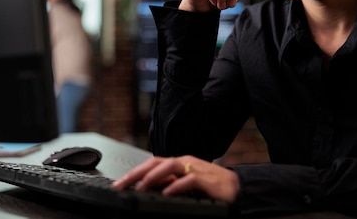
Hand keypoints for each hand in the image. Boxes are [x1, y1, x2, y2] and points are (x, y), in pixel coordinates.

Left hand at [112, 156, 239, 203]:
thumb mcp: (185, 185)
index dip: (134, 173)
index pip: (152, 164)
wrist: (237, 188)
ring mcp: (196, 169)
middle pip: (156, 162)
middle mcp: (185, 162)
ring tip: (140, 186)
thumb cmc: (211, 187)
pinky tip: (167, 192)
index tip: (119, 184)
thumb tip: (149, 189)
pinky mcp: (207, 179)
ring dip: (153, 176)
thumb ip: (169, 184)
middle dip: (137, 173)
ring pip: (170, 166)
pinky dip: (177, 186)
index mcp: (179, 163)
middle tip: (121, 185)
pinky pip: (189, 180)